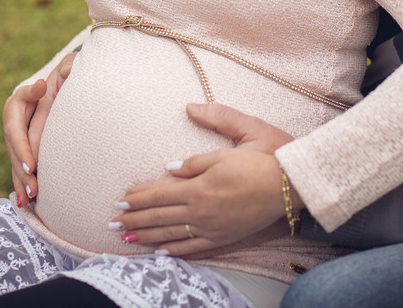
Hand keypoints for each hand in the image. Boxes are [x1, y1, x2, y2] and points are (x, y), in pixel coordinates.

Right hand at [4, 51, 75, 205]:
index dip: (22, 148)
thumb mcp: (66, 68)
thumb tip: (54, 80)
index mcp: (17, 103)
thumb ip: (65, 69)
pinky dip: (22, 184)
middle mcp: (13, 121)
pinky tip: (26, 202)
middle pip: (13, 149)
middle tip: (33, 188)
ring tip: (30, 198)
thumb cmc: (65, 74)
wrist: (61, 82)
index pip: (15, 128)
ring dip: (21, 181)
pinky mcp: (22, 147)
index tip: (31, 165)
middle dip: (22, 170)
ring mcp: (15, 135)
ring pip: (14, 161)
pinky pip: (19, 167)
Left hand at [112, 103, 296, 255]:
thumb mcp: (227, 149)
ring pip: (172, 233)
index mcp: (199, 187)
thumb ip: (195, 159)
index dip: (139, 197)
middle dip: (135, 219)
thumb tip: (170, 167)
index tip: (121, 200)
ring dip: (147, 236)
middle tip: (114, 224)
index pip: (160, 193)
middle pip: (160, 215)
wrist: (288, 185)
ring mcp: (212, 227)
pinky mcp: (224, 237)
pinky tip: (162, 252)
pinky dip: (176, 250)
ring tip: (128, 239)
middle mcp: (201, 210)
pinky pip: (195, 247)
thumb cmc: (260, 161)